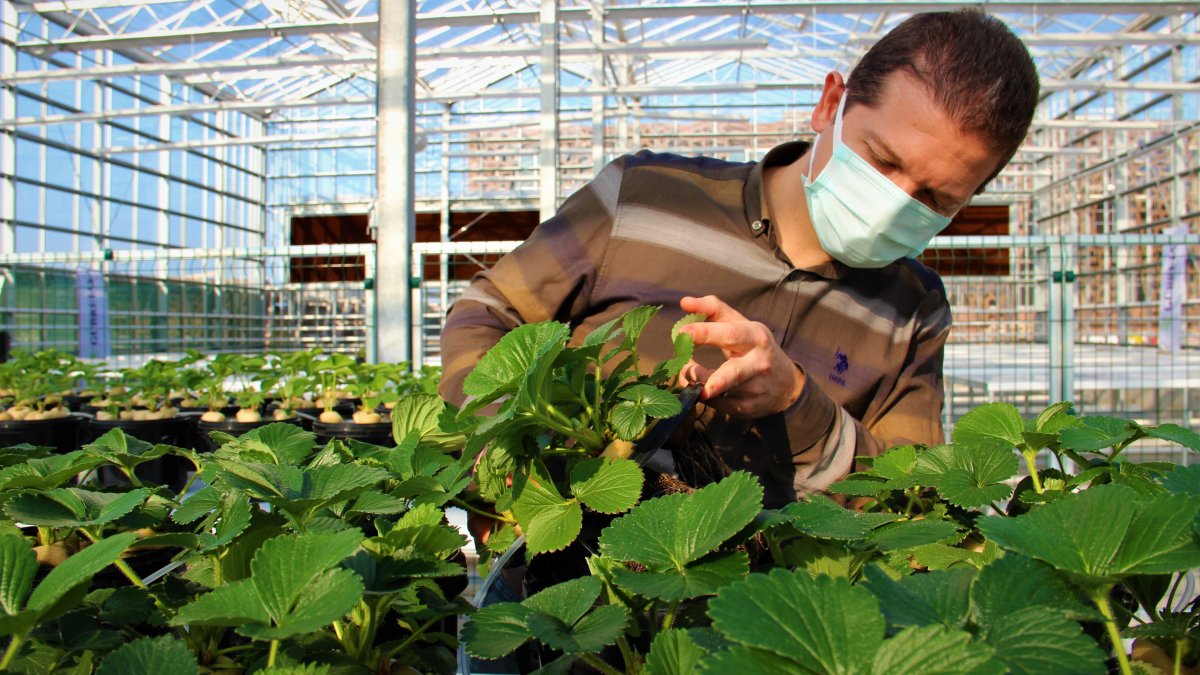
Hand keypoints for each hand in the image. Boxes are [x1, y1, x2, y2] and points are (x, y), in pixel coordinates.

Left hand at [677, 295, 805, 418]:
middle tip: (685, 370)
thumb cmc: (754, 346)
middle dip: (711, 376)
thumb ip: (712, 309)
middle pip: (732, 373)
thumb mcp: (739, 324)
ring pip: (717, 392)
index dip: (705, 333)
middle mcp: (758, 365)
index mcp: (755, 338)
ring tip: (687, 371)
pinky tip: (703, 387)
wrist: (786, 383)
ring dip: (696, 382)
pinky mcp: (747, 408)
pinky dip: (703, 395)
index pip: (730, 334)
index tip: (682, 332)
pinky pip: (716, 404)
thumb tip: (684, 302)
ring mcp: (754, 390)